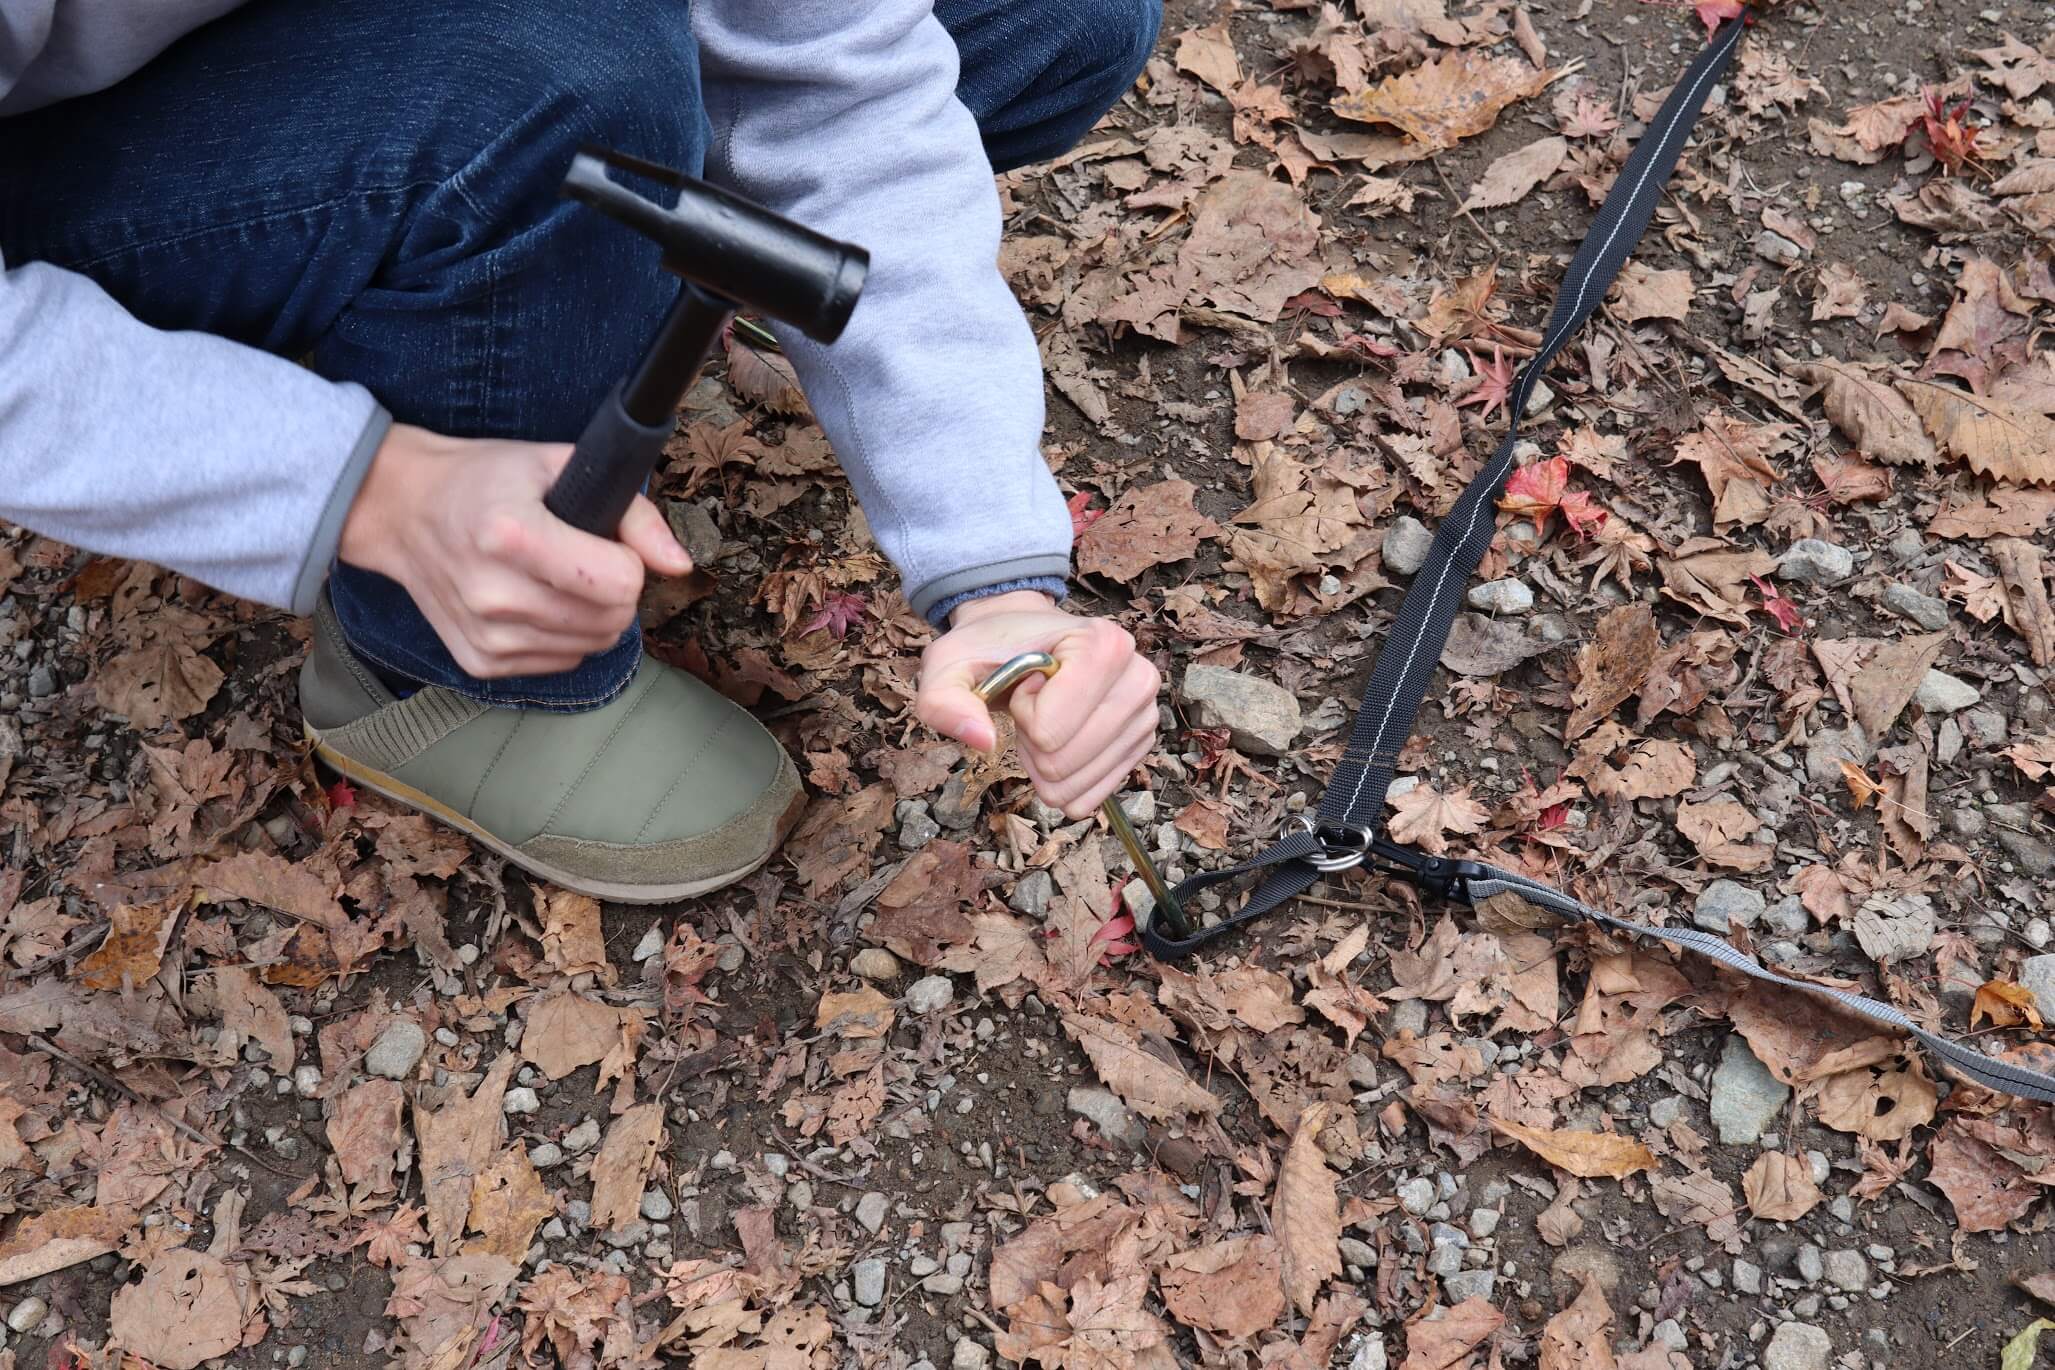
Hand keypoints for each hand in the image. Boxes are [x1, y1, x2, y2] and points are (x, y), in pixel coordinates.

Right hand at [336, 424, 690, 677]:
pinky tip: (535, 599)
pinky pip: (562, 660)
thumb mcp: (559, 465)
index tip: (602, 540)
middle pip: (612, 620)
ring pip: (593, 645)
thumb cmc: (486, 481)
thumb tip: (680, 565)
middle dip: (616, 589)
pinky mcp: (481, 662)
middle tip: (583, 556)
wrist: (404, 510)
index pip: (620, 582)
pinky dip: (564, 634)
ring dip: (593, 614)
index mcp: (510, 536)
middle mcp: (494, 594)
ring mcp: (485, 636)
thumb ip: (633, 514)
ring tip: (557, 575)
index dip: (627, 559)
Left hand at [917, 590, 1160, 817]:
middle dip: (1031, 743)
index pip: (1048, 730)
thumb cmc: (991, 650)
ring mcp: (1146, 715)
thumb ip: (944, 700)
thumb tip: (981, 742)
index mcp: (1104, 645)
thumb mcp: (948, 665)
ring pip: (1075, 786)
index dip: (1022, 713)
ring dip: (1046, 762)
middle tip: (1033, 705)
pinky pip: (1090, 799)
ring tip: (1048, 719)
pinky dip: (1063, 781)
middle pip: (1062, 763)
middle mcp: (1139, 677)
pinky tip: (1064, 741)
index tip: (1026, 682)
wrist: (1025, 641)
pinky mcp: (1142, 747)